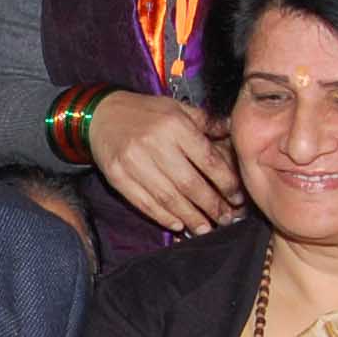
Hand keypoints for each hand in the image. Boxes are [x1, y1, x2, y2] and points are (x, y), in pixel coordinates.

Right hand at [88, 92, 240, 235]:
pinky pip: (144, 202)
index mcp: (174, 125)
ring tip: (205, 228)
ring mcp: (133, 162)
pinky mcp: (117, 177)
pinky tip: (178, 224)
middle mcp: (154, 144)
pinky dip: (163, 217)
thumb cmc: (145, 112)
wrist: (101, 115)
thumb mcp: (177, 108)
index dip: (225, 183)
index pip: (207, 160)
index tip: (237, 198)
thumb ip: (206, 122)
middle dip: (211, 205)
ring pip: (168, 198)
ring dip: (190, 217)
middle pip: (189, 184)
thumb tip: (233, 131)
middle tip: (226, 219)